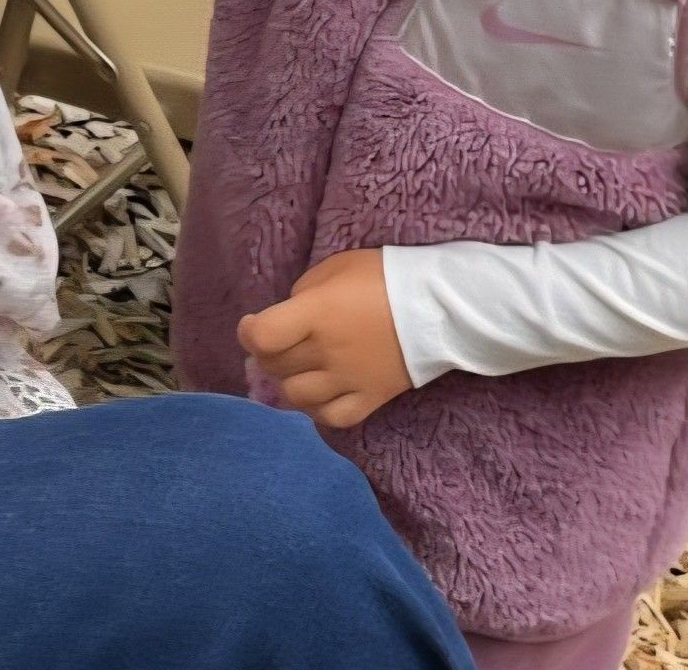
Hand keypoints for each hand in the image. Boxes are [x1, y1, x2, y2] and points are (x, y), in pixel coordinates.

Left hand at [237, 249, 410, 430]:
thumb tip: (289, 316)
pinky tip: (318, 394)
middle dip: (267, 353)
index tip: (252, 324)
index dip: (247, 332)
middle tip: (278, 342)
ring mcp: (349, 379)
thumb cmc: (383, 277)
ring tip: (297, 367)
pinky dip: (316, 410)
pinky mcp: (371, 399)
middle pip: (275, 365)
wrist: (440, 305)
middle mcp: (328, 351)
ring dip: (288, 381)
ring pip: (296, 396)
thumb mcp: (335, 268)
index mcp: (317, 314)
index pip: (262, 337)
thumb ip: (305, 293)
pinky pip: (331, 418)